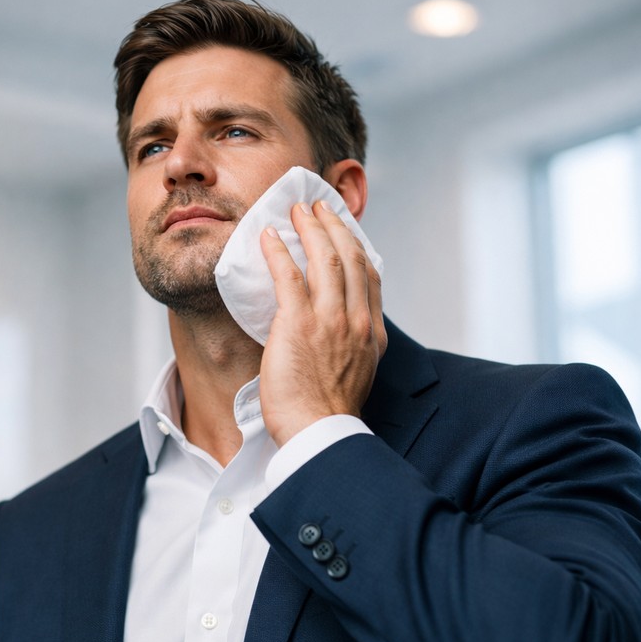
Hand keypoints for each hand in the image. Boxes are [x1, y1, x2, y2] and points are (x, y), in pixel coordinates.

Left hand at [258, 200, 386, 445]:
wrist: (319, 433)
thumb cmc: (327, 414)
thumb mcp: (356, 376)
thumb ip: (351, 349)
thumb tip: (336, 337)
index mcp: (372, 335)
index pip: (369, 278)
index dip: (356, 247)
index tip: (344, 232)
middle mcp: (356, 321)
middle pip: (350, 258)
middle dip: (335, 226)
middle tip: (318, 208)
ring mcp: (329, 320)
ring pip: (325, 259)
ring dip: (310, 228)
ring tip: (297, 211)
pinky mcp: (298, 324)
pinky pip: (289, 276)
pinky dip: (278, 251)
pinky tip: (268, 236)